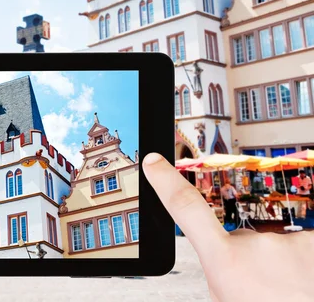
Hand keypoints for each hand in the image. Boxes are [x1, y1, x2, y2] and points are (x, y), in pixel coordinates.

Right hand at [143, 153, 312, 301]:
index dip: (167, 181)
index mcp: (226, 264)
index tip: (154, 162)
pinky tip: (304, 285)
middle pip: (240, 241)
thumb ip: (221, 275)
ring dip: (279, 269)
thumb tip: (227, 262)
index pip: (186, 208)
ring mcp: (292, 243)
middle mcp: (258, 246)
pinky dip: (303, 267)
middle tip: (260, 293)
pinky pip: (301, 250)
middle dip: (247, 263)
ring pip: (273, 248)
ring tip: (287, 295)